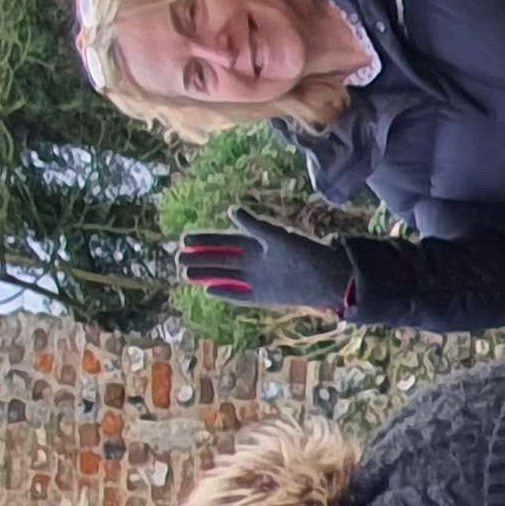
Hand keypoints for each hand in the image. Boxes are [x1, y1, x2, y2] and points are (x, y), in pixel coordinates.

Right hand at [176, 223, 355, 315]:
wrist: (327, 277)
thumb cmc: (304, 252)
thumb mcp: (277, 236)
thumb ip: (255, 225)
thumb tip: (232, 210)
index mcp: (255, 243)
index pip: (224, 240)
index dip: (205, 239)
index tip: (185, 237)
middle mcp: (253, 260)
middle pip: (220, 258)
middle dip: (200, 257)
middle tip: (177, 256)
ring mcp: (256, 278)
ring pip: (225, 276)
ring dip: (206, 274)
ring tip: (185, 273)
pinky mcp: (262, 295)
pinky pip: (239, 294)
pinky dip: (225, 292)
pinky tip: (208, 290)